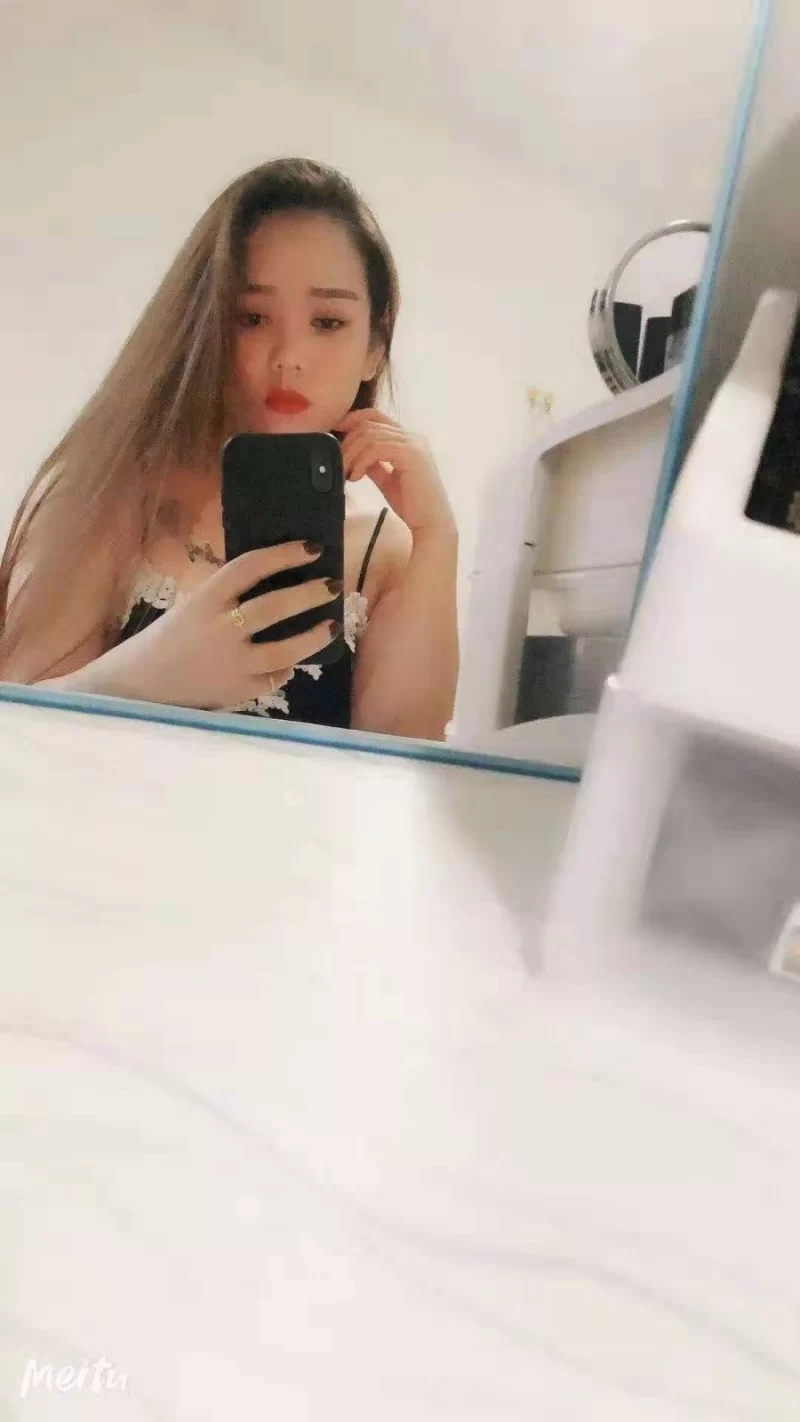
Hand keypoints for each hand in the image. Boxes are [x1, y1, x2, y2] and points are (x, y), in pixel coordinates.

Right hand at [85, 544, 339, 708]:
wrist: (138, 685)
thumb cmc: (166, 640)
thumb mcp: (191, 607)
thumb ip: (225, 597)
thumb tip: (273, 580)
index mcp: (204, 599)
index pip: (250, 567)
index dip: (284, 555)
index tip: (311, 549)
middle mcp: (220, 629)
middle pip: (275, 607)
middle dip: (309, 594)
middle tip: (332, 585)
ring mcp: (230, 664)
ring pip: (285, 650)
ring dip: (313, 637)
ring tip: (331, 626)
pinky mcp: (237, 692)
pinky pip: (273, 678)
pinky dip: (285, 668)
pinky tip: (292, 661)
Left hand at [337, 409, 454, 537]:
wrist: (430, 523)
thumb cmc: (411, 505)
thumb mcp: (386, 479)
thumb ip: (373, 464)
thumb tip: (353, 454)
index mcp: (407, 439)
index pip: (375, 416)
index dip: (352, 419)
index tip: (334, 432)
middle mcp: (412, 436)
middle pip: (369, 424)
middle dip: (348, 442)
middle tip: (338, 464)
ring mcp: (413, 443)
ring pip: (370, 435)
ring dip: (351, 454)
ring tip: (346, 473)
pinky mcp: (410, 454)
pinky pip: (376, 448)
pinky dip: (361, 461)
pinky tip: (356, 477)